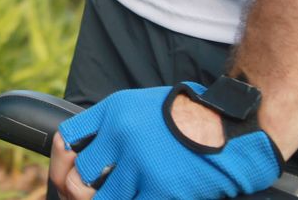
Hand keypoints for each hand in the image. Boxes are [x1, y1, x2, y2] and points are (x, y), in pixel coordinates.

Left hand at [53, 83, 281, 198]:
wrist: (236, 128)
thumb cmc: (194, 120)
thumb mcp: (146, 107)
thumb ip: (116, 126)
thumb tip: (93, 156)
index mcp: (116, 111)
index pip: (66, 138)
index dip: (62, 160)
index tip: (72, 172)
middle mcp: (122, 135)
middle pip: (76, 177)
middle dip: (79, 193)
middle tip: (91, 197)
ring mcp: (140, 165)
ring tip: (121, 195)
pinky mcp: (161, 190)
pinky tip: (143, 198)